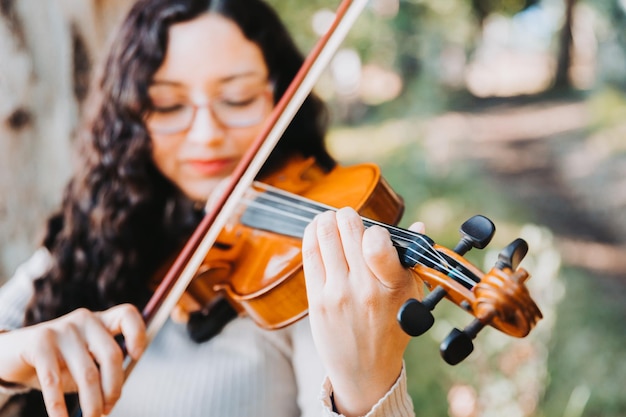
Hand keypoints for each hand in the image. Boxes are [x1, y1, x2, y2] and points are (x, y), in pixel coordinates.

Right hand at [0, 304, 145, 416]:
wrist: (12, 354)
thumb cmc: (57, 362)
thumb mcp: (83, 362)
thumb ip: (101, 370)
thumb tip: (115, 394)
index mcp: (100, 321)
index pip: (127, 315)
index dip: (138, 334)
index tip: (137, 357)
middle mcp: (84, 320)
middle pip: (112, 355)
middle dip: (113, 389)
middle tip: (108, 410)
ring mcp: (62, 328)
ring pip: (87, 373)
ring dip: (92, 403)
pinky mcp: (39, 342)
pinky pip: (55, 379)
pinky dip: (59, 405)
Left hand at [302, 207, 423, 416]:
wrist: (365, 371)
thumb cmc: (391, 328)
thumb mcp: (410, 296)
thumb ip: (410, 259)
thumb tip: (417, 225)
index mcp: (393, 286)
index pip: (378, 242)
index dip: (373, 228)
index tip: (373, 230)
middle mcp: (365, 288)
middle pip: (347, 232)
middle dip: (346, 216)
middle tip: (346, 215)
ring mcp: (338, 294)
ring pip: (325, 238)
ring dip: (326, 220)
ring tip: (328, 217)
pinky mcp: (317, 300)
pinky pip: (310, 256)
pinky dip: (311, 235)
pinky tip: (315, 229)